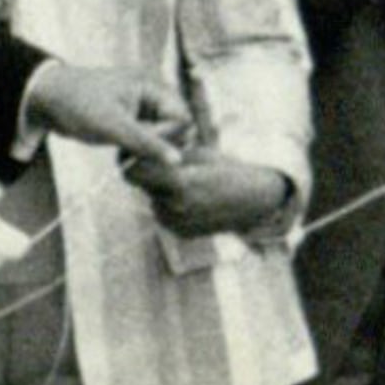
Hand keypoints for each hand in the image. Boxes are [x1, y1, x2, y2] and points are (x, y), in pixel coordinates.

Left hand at [27, 60, 195, 158]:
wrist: (45, 99)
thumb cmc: (77, 104)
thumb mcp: (113, 125)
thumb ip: (146, 142)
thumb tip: (178, 161)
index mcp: (150, 86)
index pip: (181, 117)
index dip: (168, 137)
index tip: (144, 148)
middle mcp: (150, 94)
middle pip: (174, 128)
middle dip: (158, 147)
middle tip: (133, 156)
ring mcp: (140, 108)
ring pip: (161, 137)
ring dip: (147, 151)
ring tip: (125, 157)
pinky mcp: (130, 121)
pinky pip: (146, 140)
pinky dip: (138, 150)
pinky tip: (123, 157)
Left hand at [123, 145, 291, 240]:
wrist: (253, 202)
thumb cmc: (225, 169)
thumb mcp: (195, 154)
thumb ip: (165, 157)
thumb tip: (139, 150)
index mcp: (177, 183)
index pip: (131, 173)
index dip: (132, 160)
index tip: (140, 150)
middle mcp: (173, 207)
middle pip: (142, 187)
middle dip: (147, 173)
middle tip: (160, 161)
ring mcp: (177, 224)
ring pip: (152, 200)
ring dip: (159, 189)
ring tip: (181, 178)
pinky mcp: (181, 234)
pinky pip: (164, 214)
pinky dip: (170, 203)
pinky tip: (189, 195)